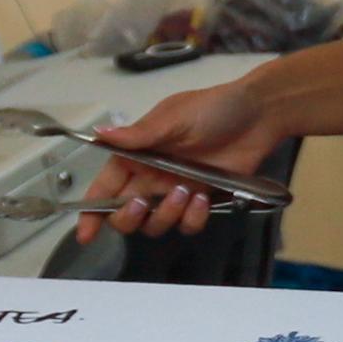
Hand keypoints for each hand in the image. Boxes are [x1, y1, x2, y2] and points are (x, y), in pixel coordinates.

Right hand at [92, 77, 272, 235]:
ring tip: (186, 191)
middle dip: (129, 217)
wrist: (258, 116)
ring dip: (166, 215)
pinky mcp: (202, 201)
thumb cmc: (213, 109)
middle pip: (125, 214)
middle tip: (144, 205)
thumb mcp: (174, 117)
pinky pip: (188, 224)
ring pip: (156, 224)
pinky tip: (204, 198)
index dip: (92, 210)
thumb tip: (99, 134)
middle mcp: (152, 176)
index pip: (106, 186)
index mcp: (138, 154)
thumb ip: (139, 135)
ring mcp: (176, 191)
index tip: (84, 232)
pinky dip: (193, 217)